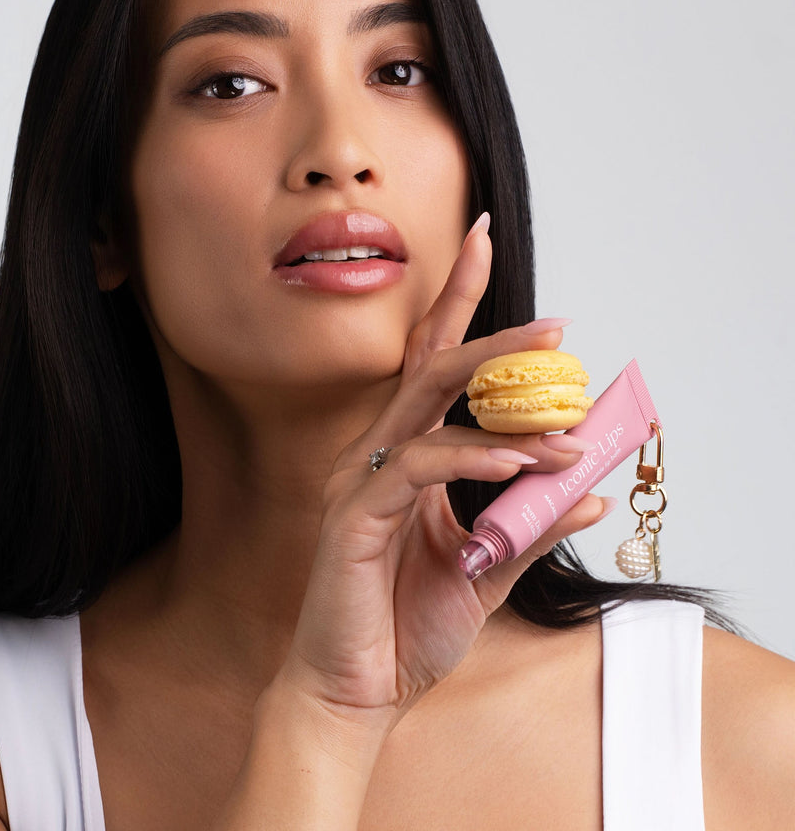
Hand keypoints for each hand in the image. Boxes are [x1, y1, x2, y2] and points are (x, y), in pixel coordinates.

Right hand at [279, 213, 610, 728]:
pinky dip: (473, 459)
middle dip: (488, 328)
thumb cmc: (403, 627)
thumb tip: (589, 490)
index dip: (463, 307)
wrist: (352, 691)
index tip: (488, 248)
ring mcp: (360, 478)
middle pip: (432, 366)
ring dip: (504, 403)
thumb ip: (530, 525)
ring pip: (430, 407)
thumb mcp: (487, 570)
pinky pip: (420, 467)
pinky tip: (519, 465)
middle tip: (556, 321)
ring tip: (566, 412)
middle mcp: (377, 452)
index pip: (436, 369)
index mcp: (404, 456)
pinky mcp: (353, 513)